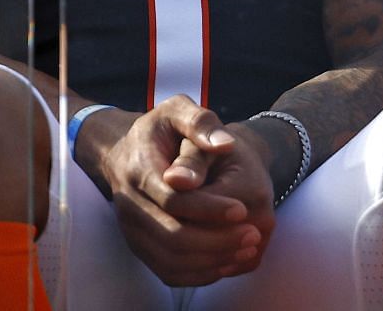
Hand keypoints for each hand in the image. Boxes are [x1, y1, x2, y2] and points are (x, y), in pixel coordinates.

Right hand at [95, 97, 269, 285]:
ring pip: (170, 260)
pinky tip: (228, 261)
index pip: (174, 201)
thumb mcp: (176, 110)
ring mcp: (132, 230)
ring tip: (247, 248)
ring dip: (211, 261)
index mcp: (139, 171)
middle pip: (172, 237)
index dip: (209, 209)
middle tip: (254, 234)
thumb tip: (224, 145)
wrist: (127, 151)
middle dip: (216, 240)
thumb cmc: (160, 129)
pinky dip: (199, 273)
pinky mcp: (140, 247)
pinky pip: (167, 271)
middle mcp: (130, 206)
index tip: (243, 209)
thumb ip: (200, 122)